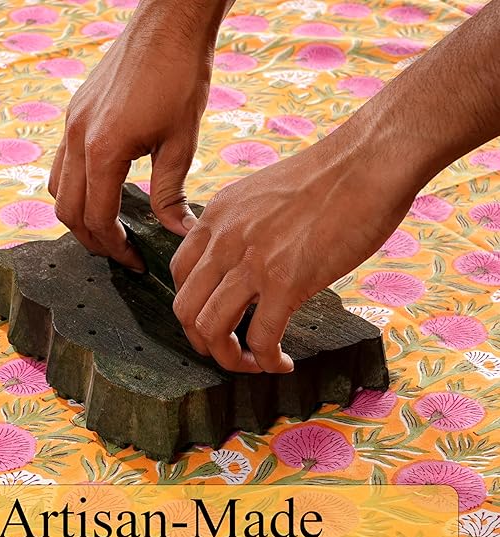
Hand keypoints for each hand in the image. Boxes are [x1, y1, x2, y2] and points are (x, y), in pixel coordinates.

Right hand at [48, 2, 222, 270]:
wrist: (168, 23)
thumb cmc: (180, 76)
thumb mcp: (181, 143)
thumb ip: (170, 194)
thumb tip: (177, 232)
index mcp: (103, 151)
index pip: (98, 219)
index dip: (116, 248)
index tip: (135, 262)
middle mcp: (77, 139)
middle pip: (68, 211)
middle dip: (93, 241)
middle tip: (120, 254)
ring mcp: (70, 124)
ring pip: (57, 189)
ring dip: (78, 216)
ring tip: (108, 229)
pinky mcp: (74, 113)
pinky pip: (61, 163)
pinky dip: (74, 189)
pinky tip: (100, 192)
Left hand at [170, 124, 418, 372]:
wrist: (369, 159)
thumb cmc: (329, 176)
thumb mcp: (262, 194)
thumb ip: (241, 228)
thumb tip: (244, 263)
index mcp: (216, 217)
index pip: (179, 275)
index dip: (192, 308)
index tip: (215, 321)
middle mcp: (224, 240)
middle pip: (185, 310)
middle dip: (203, 343)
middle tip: (229, 352)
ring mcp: (252, 261)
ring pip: (212, 330)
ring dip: (230, 359)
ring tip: (253, 364)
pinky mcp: (287, 281)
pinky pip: (261, 338)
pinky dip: (267, 360)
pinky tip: (283, 363)